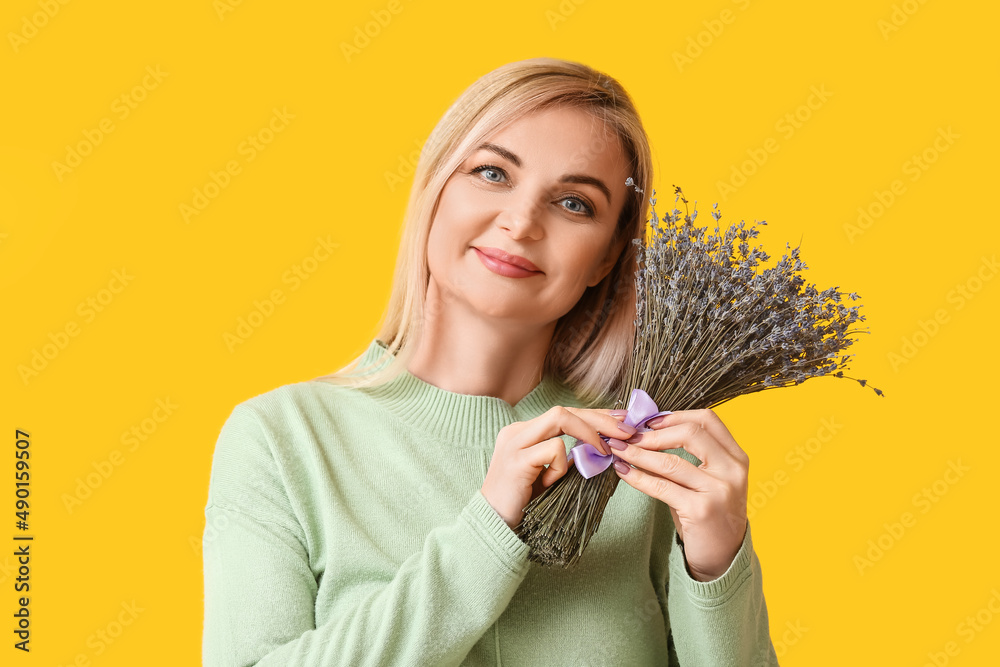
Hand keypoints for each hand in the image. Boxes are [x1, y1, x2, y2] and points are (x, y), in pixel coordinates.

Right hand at [481, 406, 637, 529]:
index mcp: (524, 432)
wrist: (493, 526)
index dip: (595, 415)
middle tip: (627, 431)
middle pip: (565, 410)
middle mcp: (517, 431)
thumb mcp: (550, 475)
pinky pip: (554, 450)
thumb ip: (569, 458)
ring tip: (604, 451)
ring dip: (589, 433)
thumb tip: (605, 446)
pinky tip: (552, 483)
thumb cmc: (525, 504)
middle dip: (600, 418)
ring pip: (560, 418)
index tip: (621, 421)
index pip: (565, 413)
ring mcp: (514, 443)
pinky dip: (563, 466)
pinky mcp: (516, 460)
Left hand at [611, 408, 748, 581]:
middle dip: (653, 433)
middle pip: (690, 433)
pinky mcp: (700, 510)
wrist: (723, 558)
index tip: (649, 422)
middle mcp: (732, 471)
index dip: (675, 416)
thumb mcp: (709, 479)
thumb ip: (690, 455)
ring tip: (618, 450)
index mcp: (736, 457)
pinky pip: (661, 486)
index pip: (708, 420)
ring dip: (638, 453)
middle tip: (628, 436)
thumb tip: (647, 430)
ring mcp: (719, 490)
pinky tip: (623, 472)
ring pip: (671, 461)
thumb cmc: (709, 514)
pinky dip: (638, 477)